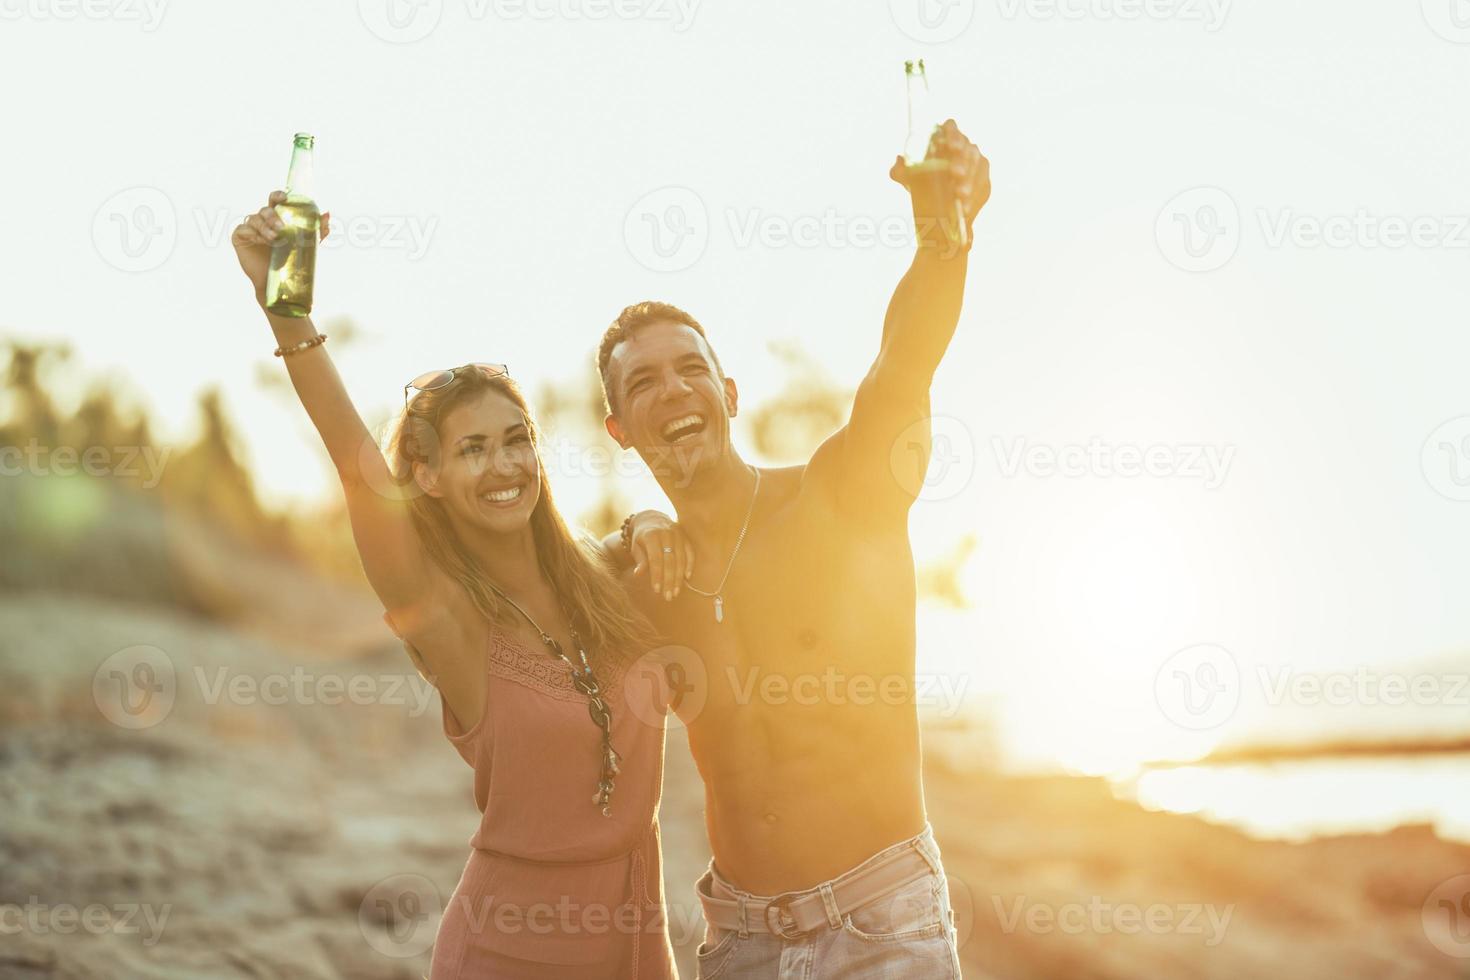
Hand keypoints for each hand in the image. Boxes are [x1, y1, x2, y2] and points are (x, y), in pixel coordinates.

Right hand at [231, 190, 331, 305]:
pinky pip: (244, 229)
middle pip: (265, 209)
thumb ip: (318, 230)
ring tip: (274, 239)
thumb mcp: (309, 245)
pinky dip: (253, 233)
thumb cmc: (291, 261)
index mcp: (276, 217)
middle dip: (273, 216)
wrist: (278, 281)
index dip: (278, 195)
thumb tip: (327, 213)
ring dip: (265, 227)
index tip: (285, 197)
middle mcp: (262, 220)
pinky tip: (261, 240)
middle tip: (281, 227)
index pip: (275, 201)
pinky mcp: (239, 237)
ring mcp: (250, 227)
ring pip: (254, 219)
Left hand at [628, 511, 693, 600]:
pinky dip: (689, 565)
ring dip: (679, 577)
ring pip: (681, 559)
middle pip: (670, 561)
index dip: (656, 575)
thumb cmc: (642, 538)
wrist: (652, 520)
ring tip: (675, 592)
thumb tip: (638, 574)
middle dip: (669, 580)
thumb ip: (640, 560)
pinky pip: (690, 552)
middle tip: (668, 596)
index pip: (655, 559)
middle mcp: (666, 533)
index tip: (657, 590)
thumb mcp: (636, 547)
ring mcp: (678, 534)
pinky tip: (686, 578)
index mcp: (652, 535)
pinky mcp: (686, 537)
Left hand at [890, 120, 989, 248]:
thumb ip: (901, 171)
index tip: (951, 146)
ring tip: (960, 194)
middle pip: (967, 148)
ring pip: (977, 166)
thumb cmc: (923, 182)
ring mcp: (975, 161)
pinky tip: (966, 207)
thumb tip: (898, 162)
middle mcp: (963, 147)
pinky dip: (974, 197)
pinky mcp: (983, 178)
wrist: (939, 205)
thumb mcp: (909, 178)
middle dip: (962, 161)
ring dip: (969, 180)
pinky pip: (981, 185)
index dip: (953, 134)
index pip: (951, 128)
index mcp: (945, 139)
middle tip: (955, 173)